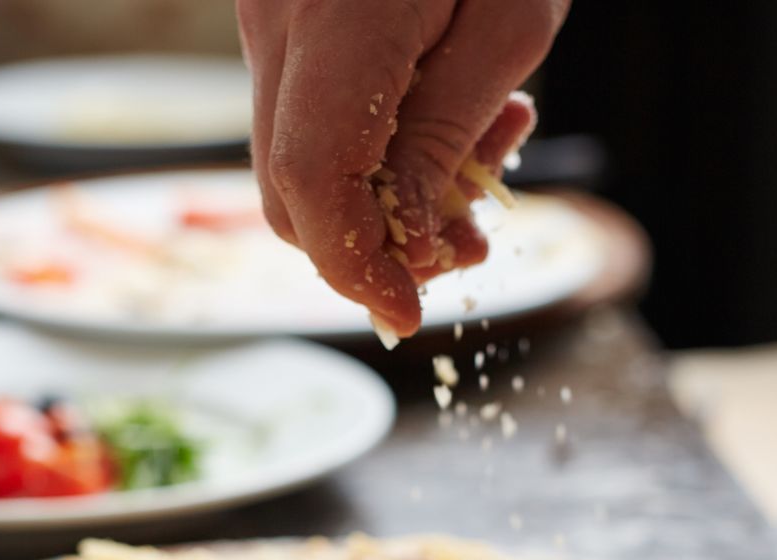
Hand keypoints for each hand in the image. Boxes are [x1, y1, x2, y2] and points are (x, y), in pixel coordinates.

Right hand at [237, 0, 567, 337]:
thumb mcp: (509, 22)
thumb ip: (447, 135)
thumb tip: (403, 248)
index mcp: (333, 17)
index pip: (310, 177)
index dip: (354, 265)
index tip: (406, 313)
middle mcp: (276, 20)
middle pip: (290, 189)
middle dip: (376, 243)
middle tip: (467, 242)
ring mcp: (268, 19)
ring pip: (299, 160)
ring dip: (386, 196)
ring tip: (486, 157)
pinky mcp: (282, 23)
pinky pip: (312, 115)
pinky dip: (377, 145)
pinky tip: (454, 116)